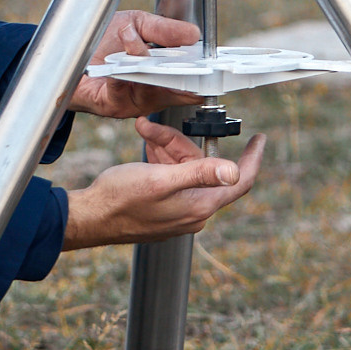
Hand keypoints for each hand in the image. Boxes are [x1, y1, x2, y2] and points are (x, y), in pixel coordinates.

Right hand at [61, 126, 265, 249]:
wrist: (90, 218)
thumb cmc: (121, 199)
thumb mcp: (161, 179)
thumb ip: (199, 173)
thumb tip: (234, 171)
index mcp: (200, 206)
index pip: (240, 181)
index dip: (252, 159)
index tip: (259, 139)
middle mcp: (193, 213)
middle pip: (203, 168)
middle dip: (183, 145)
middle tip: (157, 130)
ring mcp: (178, 213)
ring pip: (184, 171)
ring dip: (167, 151)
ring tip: (145, 136)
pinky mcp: (163, 211)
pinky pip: (171, 179)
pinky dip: (161, 163)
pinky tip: (147, 151)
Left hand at [67, 8, 199, 118]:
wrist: (67, 52)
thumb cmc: (103, 42)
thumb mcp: (137, 24)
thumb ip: (164, 30)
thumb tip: (194, 35)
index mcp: (165, 74)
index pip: (192, 80)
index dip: (204, 73)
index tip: (213, 62)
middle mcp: (154, 92)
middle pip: (178, 88)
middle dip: (185, 74)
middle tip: (192, 59)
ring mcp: (135, 101)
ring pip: (151, 86)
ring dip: (147, 64)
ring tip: (139, 41)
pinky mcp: (113, 104)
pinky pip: (123, 88)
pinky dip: (124, 70)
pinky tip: (123, 53)